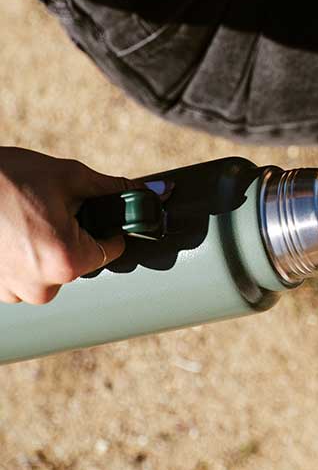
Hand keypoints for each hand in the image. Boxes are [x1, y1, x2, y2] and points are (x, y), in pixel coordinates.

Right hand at [0, 147, 131, 303]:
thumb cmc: (4, 178)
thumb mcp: (67, 177)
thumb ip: (113, 190)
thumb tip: (151, 192)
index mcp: (66, 261)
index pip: (112, 248)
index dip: (107, 225)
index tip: (91, 210)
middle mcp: (40, 287)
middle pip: (80, 262)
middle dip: (72, 235)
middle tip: (47, 209)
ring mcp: (13, 292)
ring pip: (50, 270)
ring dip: (45, 247)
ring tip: (23, 218)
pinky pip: (23, 276)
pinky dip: (21, 255)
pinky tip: (9, 232)